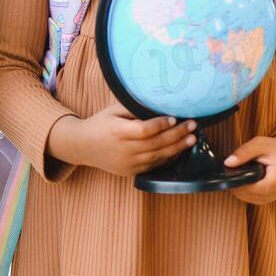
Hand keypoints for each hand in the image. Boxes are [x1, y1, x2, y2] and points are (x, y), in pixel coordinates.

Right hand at [47, 102, 196, 177]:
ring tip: (192, 138)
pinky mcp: (131, 171)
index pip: (144, 130)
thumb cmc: (100, 124)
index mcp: (117, 132)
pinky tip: (179, 150)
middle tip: (193, 126)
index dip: (161, 124)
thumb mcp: (112, 111)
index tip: (174, 117)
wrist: (83, 146)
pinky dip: (168, 157)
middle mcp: (124, 149)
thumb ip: (132, 108)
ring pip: (158, 156)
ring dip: (177, 147)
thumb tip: (156, 104)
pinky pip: (154, 165)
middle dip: (177, 134)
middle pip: (156, 143)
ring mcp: (128, 163)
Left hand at [223, 134, 275, 204]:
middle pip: (256, 196)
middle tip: (227, 178)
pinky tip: (238, 184)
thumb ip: (244, 153)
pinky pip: (256, 199)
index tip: (231, 179)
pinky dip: (245, 194)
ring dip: (241, 192)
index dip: (244, 187)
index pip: (261, 188)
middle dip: (239, 189)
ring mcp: (275, 194)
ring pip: (255, 199)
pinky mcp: (270, 196)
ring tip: (232, 180)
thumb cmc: (272, 148)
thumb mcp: (258, 144)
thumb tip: (228, 163)